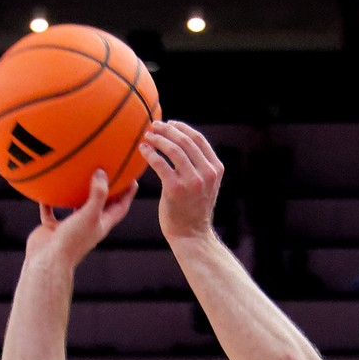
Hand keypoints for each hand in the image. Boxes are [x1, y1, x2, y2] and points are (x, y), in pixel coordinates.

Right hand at [31, 168, 137, 268]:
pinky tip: (45, 188)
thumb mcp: (89, 215)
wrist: (48, 262)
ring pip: (75, 207)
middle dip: (105, 190)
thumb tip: (101, 172)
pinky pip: (50, 211)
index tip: (133, 178)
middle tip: (107, 171)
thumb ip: (98, 194)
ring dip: (76, 193)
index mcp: (101, 226)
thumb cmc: (72, 241)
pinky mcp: (52, 229)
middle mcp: (87, 227)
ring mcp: (70, 228)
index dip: (128, 194)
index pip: (120, 208)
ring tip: (77, 174)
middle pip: (100, 206)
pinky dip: (48, 201)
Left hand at [141, 120, 222, 242]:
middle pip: (185, 141)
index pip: (198, 139)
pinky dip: (150, 154)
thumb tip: (183, 143)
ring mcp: (191, 181)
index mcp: (215, 169)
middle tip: (154, 126)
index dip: (182, 128)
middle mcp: (206, 173)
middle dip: (167, 130)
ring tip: (147, 136)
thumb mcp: (205, 186)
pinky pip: (160, 164)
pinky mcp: (175, 189)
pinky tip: (143, 150)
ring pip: (173, 149)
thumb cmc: (194, 210)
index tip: (169, 124)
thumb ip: (200, 166)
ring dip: (157, 139)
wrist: (192, 236)